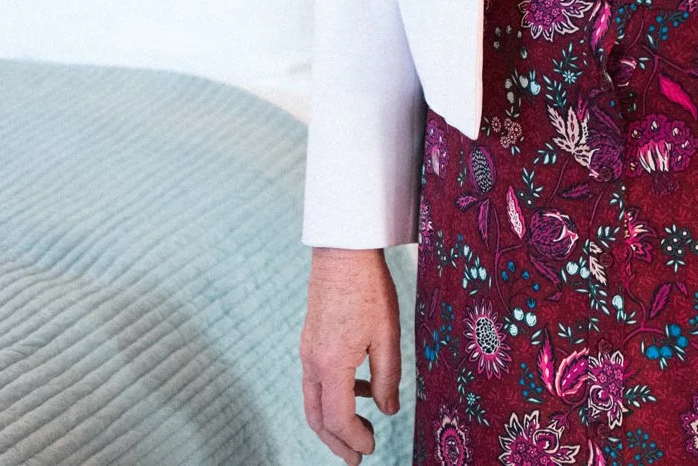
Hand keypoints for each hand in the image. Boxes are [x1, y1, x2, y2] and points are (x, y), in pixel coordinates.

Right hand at [300, 247, 400, 462]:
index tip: (371, 450)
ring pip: (313, 401)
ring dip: (333, 422)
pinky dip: (335, 396)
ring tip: (360, 431)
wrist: (342, 252)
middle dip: (336, 443)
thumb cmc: (368, 289)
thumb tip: (389, 410)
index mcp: (331, 364)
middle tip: (355, 460)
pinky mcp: (310, 341)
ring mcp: (307, 351)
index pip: (338, 419)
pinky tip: (362, 390)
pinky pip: (317, 380)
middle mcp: (312, 362)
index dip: (354, 440)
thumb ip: (388, 377)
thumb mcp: (387, 335)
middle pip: (317, 417)